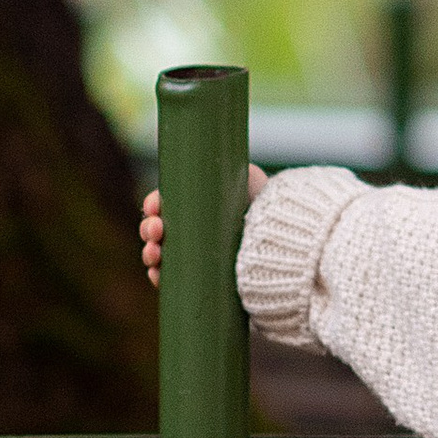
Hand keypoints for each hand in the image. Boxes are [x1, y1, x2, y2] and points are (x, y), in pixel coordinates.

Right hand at [139, 163, 263, 289]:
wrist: (288, 242)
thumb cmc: (269, 208)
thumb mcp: (248, 177)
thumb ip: (224, 165)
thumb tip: (204, 156)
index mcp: (197, 208)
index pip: (165, 206)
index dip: (153, 205)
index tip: (154, 206)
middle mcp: (193, 232)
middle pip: (158, 230)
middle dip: (149, 228)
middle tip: (157, 230)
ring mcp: (196, 257)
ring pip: (160, 255)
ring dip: (149, 253)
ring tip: (155, 253)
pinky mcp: (201, 280)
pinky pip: (172, 281)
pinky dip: (159, 277)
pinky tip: (156, 274)